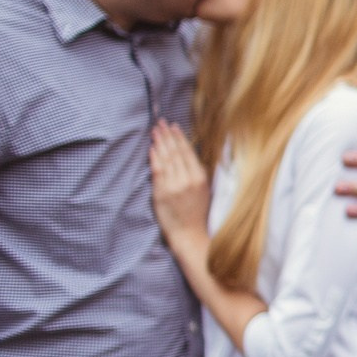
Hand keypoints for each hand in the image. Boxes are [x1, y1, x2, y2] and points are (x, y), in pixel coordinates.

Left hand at [148, 121, 210, 244]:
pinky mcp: (162, 193)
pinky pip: (158, 171)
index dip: (179, 137)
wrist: (189, 233)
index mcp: (200, 177)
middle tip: (160, 122)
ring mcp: (175, 186)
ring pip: (166, 159)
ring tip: (154, 130)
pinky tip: (151, 148)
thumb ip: (196, 173)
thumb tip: (187, 155)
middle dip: (168, 135)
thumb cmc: (196, 212)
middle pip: (176, 152)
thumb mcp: (204, 190)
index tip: (173, 126)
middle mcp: (188, 179)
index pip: (188, 152)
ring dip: (159, 143)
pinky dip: (154, 158)